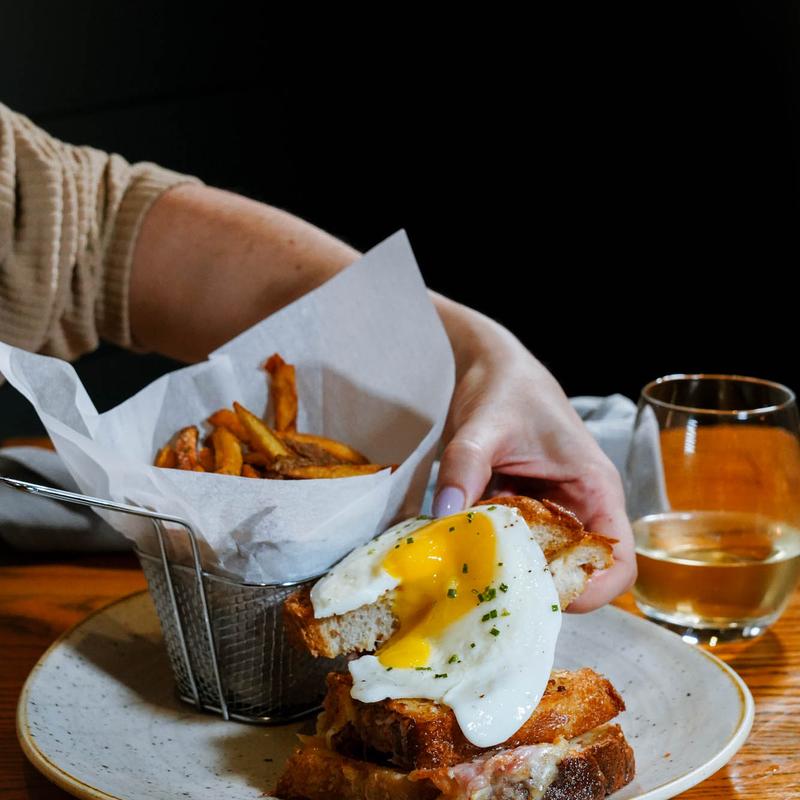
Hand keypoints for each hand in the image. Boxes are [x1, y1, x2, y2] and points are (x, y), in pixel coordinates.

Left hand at [430, 298, 635, 610]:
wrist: (490, 365)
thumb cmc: (505, 388)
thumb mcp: (484, 426)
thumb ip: (466, 467)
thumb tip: (445, 515)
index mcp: (594, 488)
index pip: (619, 561)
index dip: (591, 590)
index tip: (543, 596)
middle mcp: (580, 505)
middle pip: (578, 571)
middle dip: (540, 587)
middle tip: (493, 591)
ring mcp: (552, 509)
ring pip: (544, 562)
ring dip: (513, 571)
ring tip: (472, 574)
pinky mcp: (524, 508)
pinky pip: (516, 544)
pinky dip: (493, 551)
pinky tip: (463, 550)